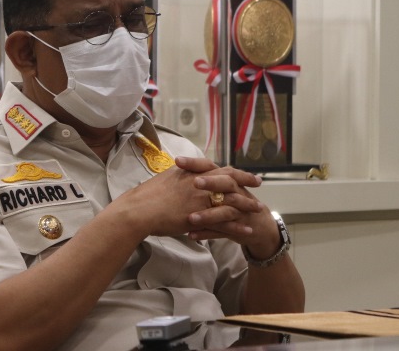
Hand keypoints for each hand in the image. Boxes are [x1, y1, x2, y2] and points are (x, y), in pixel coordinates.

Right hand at [111, 156, 256, 237]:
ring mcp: (201, 200)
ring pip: (231, 201)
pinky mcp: (200, 217)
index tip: (247, 174)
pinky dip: (238, 226)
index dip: (236, 171)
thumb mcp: (166, 178)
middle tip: (259, 184)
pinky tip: (247, 230)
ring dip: (246, 205)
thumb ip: (180, 175)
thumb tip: (183, 171)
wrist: (139, 210)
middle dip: (247, 182)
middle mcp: (200, 183)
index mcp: (193, 173)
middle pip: (231, 181)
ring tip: (258, 210)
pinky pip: (225, 222)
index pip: (220, 169)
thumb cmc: (147, 195)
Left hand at [176, 157, 279, 255]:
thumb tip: (176, 170)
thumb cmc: (235, 202)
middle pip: (225, 184)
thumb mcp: (223, 188)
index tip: (178, 160)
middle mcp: (236, 192)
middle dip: (211, 182)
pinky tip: (191, 235)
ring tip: (191, 218)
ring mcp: (239, 211)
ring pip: (224, 211)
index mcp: (227, 179)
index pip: (212, 166)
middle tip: (195, 182)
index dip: (196, 163)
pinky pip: (222, 232)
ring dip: (208, 215)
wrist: (259, 226)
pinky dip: (206, 234)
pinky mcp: (238, 229)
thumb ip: (205, 178)